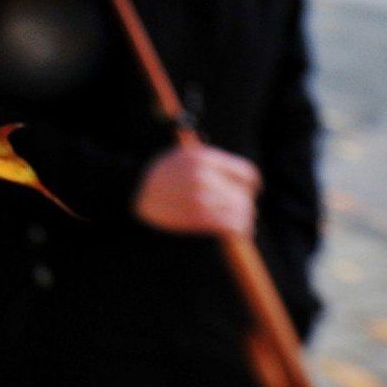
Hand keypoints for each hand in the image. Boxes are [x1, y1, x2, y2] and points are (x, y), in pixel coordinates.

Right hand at [133, 143, 259, 235]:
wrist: (134, 190)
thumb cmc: (162, 174)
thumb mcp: (185, 156)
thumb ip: (213, 163)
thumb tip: (244, 180)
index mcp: (204, 158)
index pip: (246, 173)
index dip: (252, 183)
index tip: (251, 190)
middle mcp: (205, 176)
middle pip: (244, 195)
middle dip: (246, 204)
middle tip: (244, 210)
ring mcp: (201, 197)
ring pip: (241, 211)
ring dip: (245, 219)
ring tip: (242, 223)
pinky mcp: (197, 217)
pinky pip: (230, 225)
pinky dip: (238, 229)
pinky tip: (237, 230)